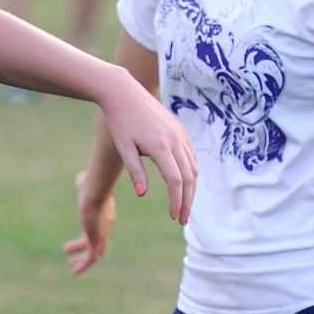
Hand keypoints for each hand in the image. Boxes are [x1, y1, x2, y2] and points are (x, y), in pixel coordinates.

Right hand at [64, 167, 117, 273]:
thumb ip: (83, 183)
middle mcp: (105, 227)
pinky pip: (90, 258)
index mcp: (104, 215)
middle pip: (98, 243)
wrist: (92, 195)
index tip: (81, 241)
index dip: (89, 235)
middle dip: (86, 250)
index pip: (99, 229)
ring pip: (94, 254)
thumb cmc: (89, 186)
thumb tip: (81, 178)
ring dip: (83, 261)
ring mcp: (101, 235)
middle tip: (74, 257)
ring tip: (72, 267)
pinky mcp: (96, 242)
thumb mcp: (85, 184)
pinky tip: (75, 270)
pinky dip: (83, 265)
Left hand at [96, 70, 196, 224]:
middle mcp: (175, 140)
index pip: (175, 181)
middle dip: (187, 201)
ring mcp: (180, 134)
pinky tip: (184, 185)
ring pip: (193, 167)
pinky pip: (191, 156)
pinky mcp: (180, 131)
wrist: (125, 93)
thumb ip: (135, 171)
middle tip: (182, 220)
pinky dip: (191, 173)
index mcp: (160, 146)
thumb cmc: (120, 122)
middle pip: (189, 177)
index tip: (174, 217)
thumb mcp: (124, 148)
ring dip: (191, 189)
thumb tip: (142, 194)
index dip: (177, 202)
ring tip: (184, 206)